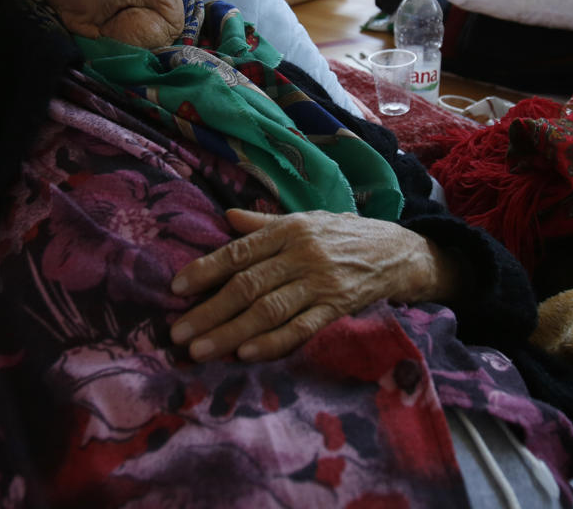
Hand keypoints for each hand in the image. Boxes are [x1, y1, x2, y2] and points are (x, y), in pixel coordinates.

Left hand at [169, 209, 457, 362]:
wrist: (397, 251)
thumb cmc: (343, 235)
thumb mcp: (305, 221)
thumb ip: (264, 224)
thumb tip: (226, 217)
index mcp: (288, 230)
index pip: (239, 252)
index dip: (205, 270)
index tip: (176, 289)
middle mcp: (301, 254)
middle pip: (247, 286)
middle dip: (209, 311)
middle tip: (178, 334)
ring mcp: (320, 282)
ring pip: (268, 310)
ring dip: (230, 333)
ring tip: (200, 351)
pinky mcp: (337, 306)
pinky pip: (300, 328)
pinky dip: (272, 342)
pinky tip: (247, 354)